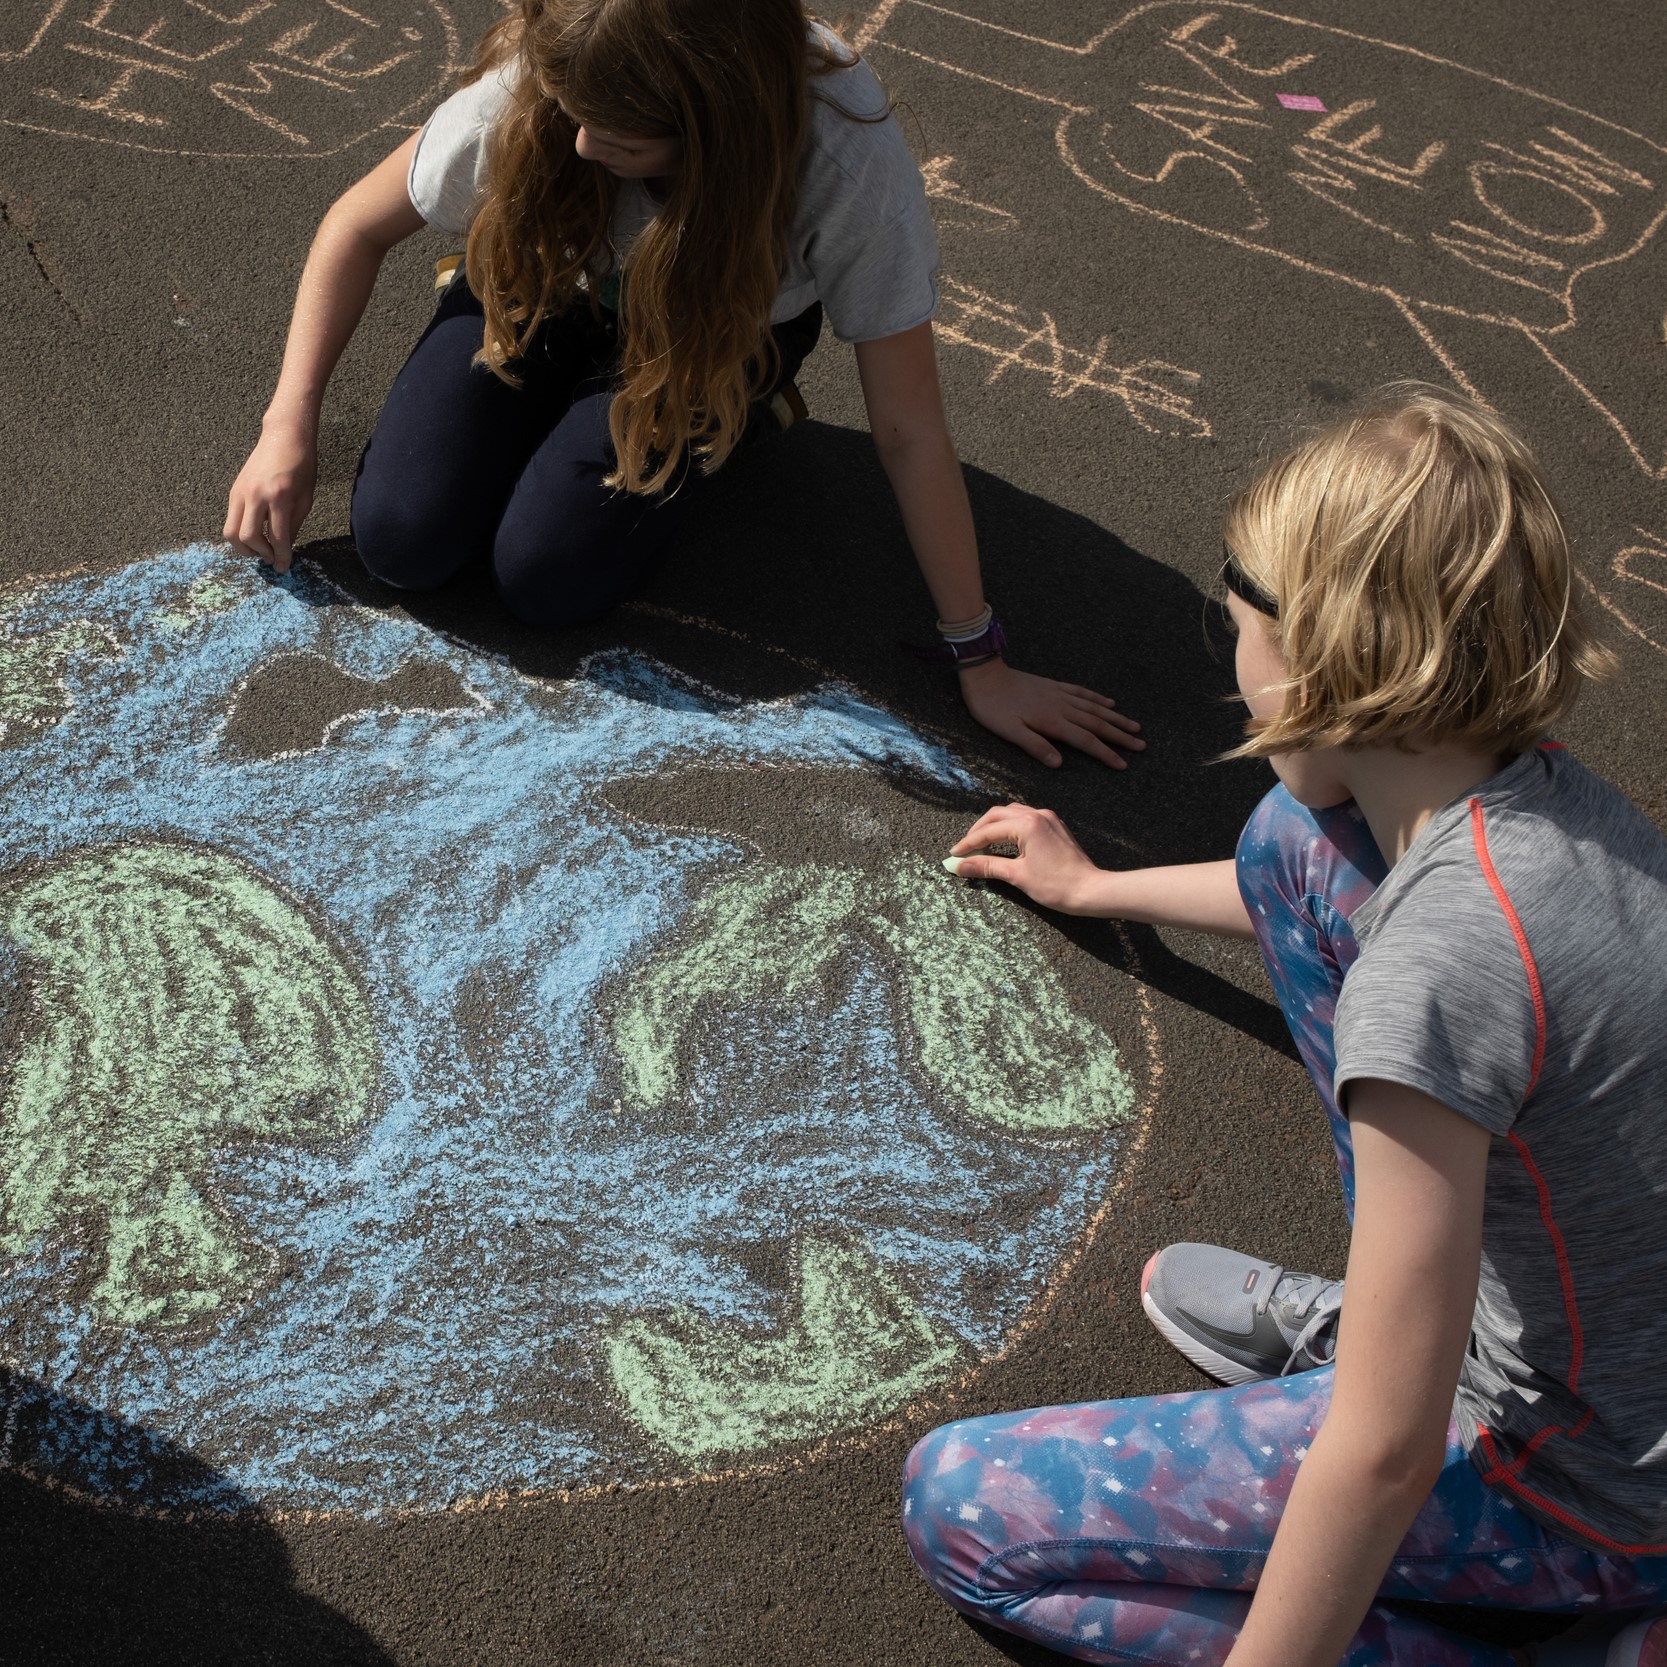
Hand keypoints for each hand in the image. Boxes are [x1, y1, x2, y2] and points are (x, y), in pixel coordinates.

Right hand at [224, 417, 317, 572]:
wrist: (285, 437)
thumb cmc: (302, 466)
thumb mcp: (305, 499)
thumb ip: (294, 525)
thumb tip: (284, 548)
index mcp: (279, 498)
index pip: (276, 538)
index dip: (281, 557)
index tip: (284, 568)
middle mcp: (256, 495)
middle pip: (247, 538)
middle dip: (260, 554)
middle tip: (273, 558)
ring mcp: (240, 492)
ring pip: (231, 531)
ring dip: (245, 547)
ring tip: (262, 550)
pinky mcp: (234, 490)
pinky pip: (231, 519)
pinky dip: (241, 532)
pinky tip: (256, 534)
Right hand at [945, 803, 1105, 913]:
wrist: (1091, 890)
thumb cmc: (1057, 886)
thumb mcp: (1017, 876)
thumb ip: (987, 866)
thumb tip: (960, 866)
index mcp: (1027, 824)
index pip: (988, 831)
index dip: (968, 844)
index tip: (954, 854)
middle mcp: (1037, 814)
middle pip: (997, 815)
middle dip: (978, 831)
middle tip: (965, 848)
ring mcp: (1048, 818)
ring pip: (1011, 813)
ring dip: (994, 826)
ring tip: (982, 844)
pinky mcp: (1055, 826)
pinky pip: (1025, 818)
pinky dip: (1009, 826)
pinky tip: (1004, 841)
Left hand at [956, 658, 1143, 768]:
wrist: (984, 676)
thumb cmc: (993, 708)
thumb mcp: (1009, 732)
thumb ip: (1035, 746)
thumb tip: (1059, 763)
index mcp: (1052, 722)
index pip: (1086, 741)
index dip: (1106, 753)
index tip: (1123, 764)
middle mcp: (1062, 708)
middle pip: (1098, 724)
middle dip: (1121, 736)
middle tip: (1142, 745)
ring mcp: (1059, 695)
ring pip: (1095, 708)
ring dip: (1116, 717)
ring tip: (1134, 726)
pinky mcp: (1054, 686)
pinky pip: (1082, 692)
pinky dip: (1098, 698)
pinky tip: (1110, 702)